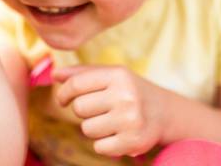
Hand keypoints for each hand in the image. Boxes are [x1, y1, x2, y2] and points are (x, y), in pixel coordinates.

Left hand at [53, 65, 175, 157]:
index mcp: (118, 75)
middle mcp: (126, 96)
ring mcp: (131, 120)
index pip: (76, 84)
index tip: (63, 99)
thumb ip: (82, 73)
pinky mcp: (133, 142)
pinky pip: (99, 147)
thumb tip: (55, 74)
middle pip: (79, 108)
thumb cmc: (130, 90)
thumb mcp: (111, 75)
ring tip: (110, 121)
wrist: (165, 112)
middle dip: (83, 111)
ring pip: (87, 129)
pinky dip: (104, 144)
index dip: (63, 93)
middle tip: (98, 110)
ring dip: (93, 127)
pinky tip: (117, 134)